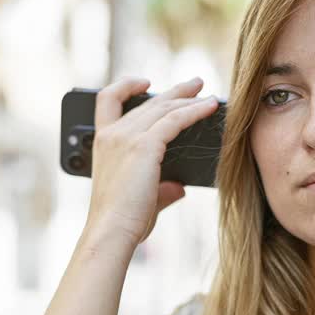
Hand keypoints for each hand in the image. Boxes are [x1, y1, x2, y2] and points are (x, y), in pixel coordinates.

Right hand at [83, 76, 220, 246]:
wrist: (111, 231)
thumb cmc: (121, 221)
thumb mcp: (138, 198)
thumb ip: (159, 189)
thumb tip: (179, 188)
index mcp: (103, 143)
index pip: (106, 100)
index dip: (126, 86)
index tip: (145, 83)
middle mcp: (112, 135)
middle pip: (148, 103)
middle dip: (174, 92)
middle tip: (195, 84)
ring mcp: (126, 137)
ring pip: (164, 108)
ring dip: (188, 98)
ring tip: (208, 94)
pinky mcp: (144, 145)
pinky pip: (175, 119)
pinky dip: (195, 111)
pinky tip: (211, 108)